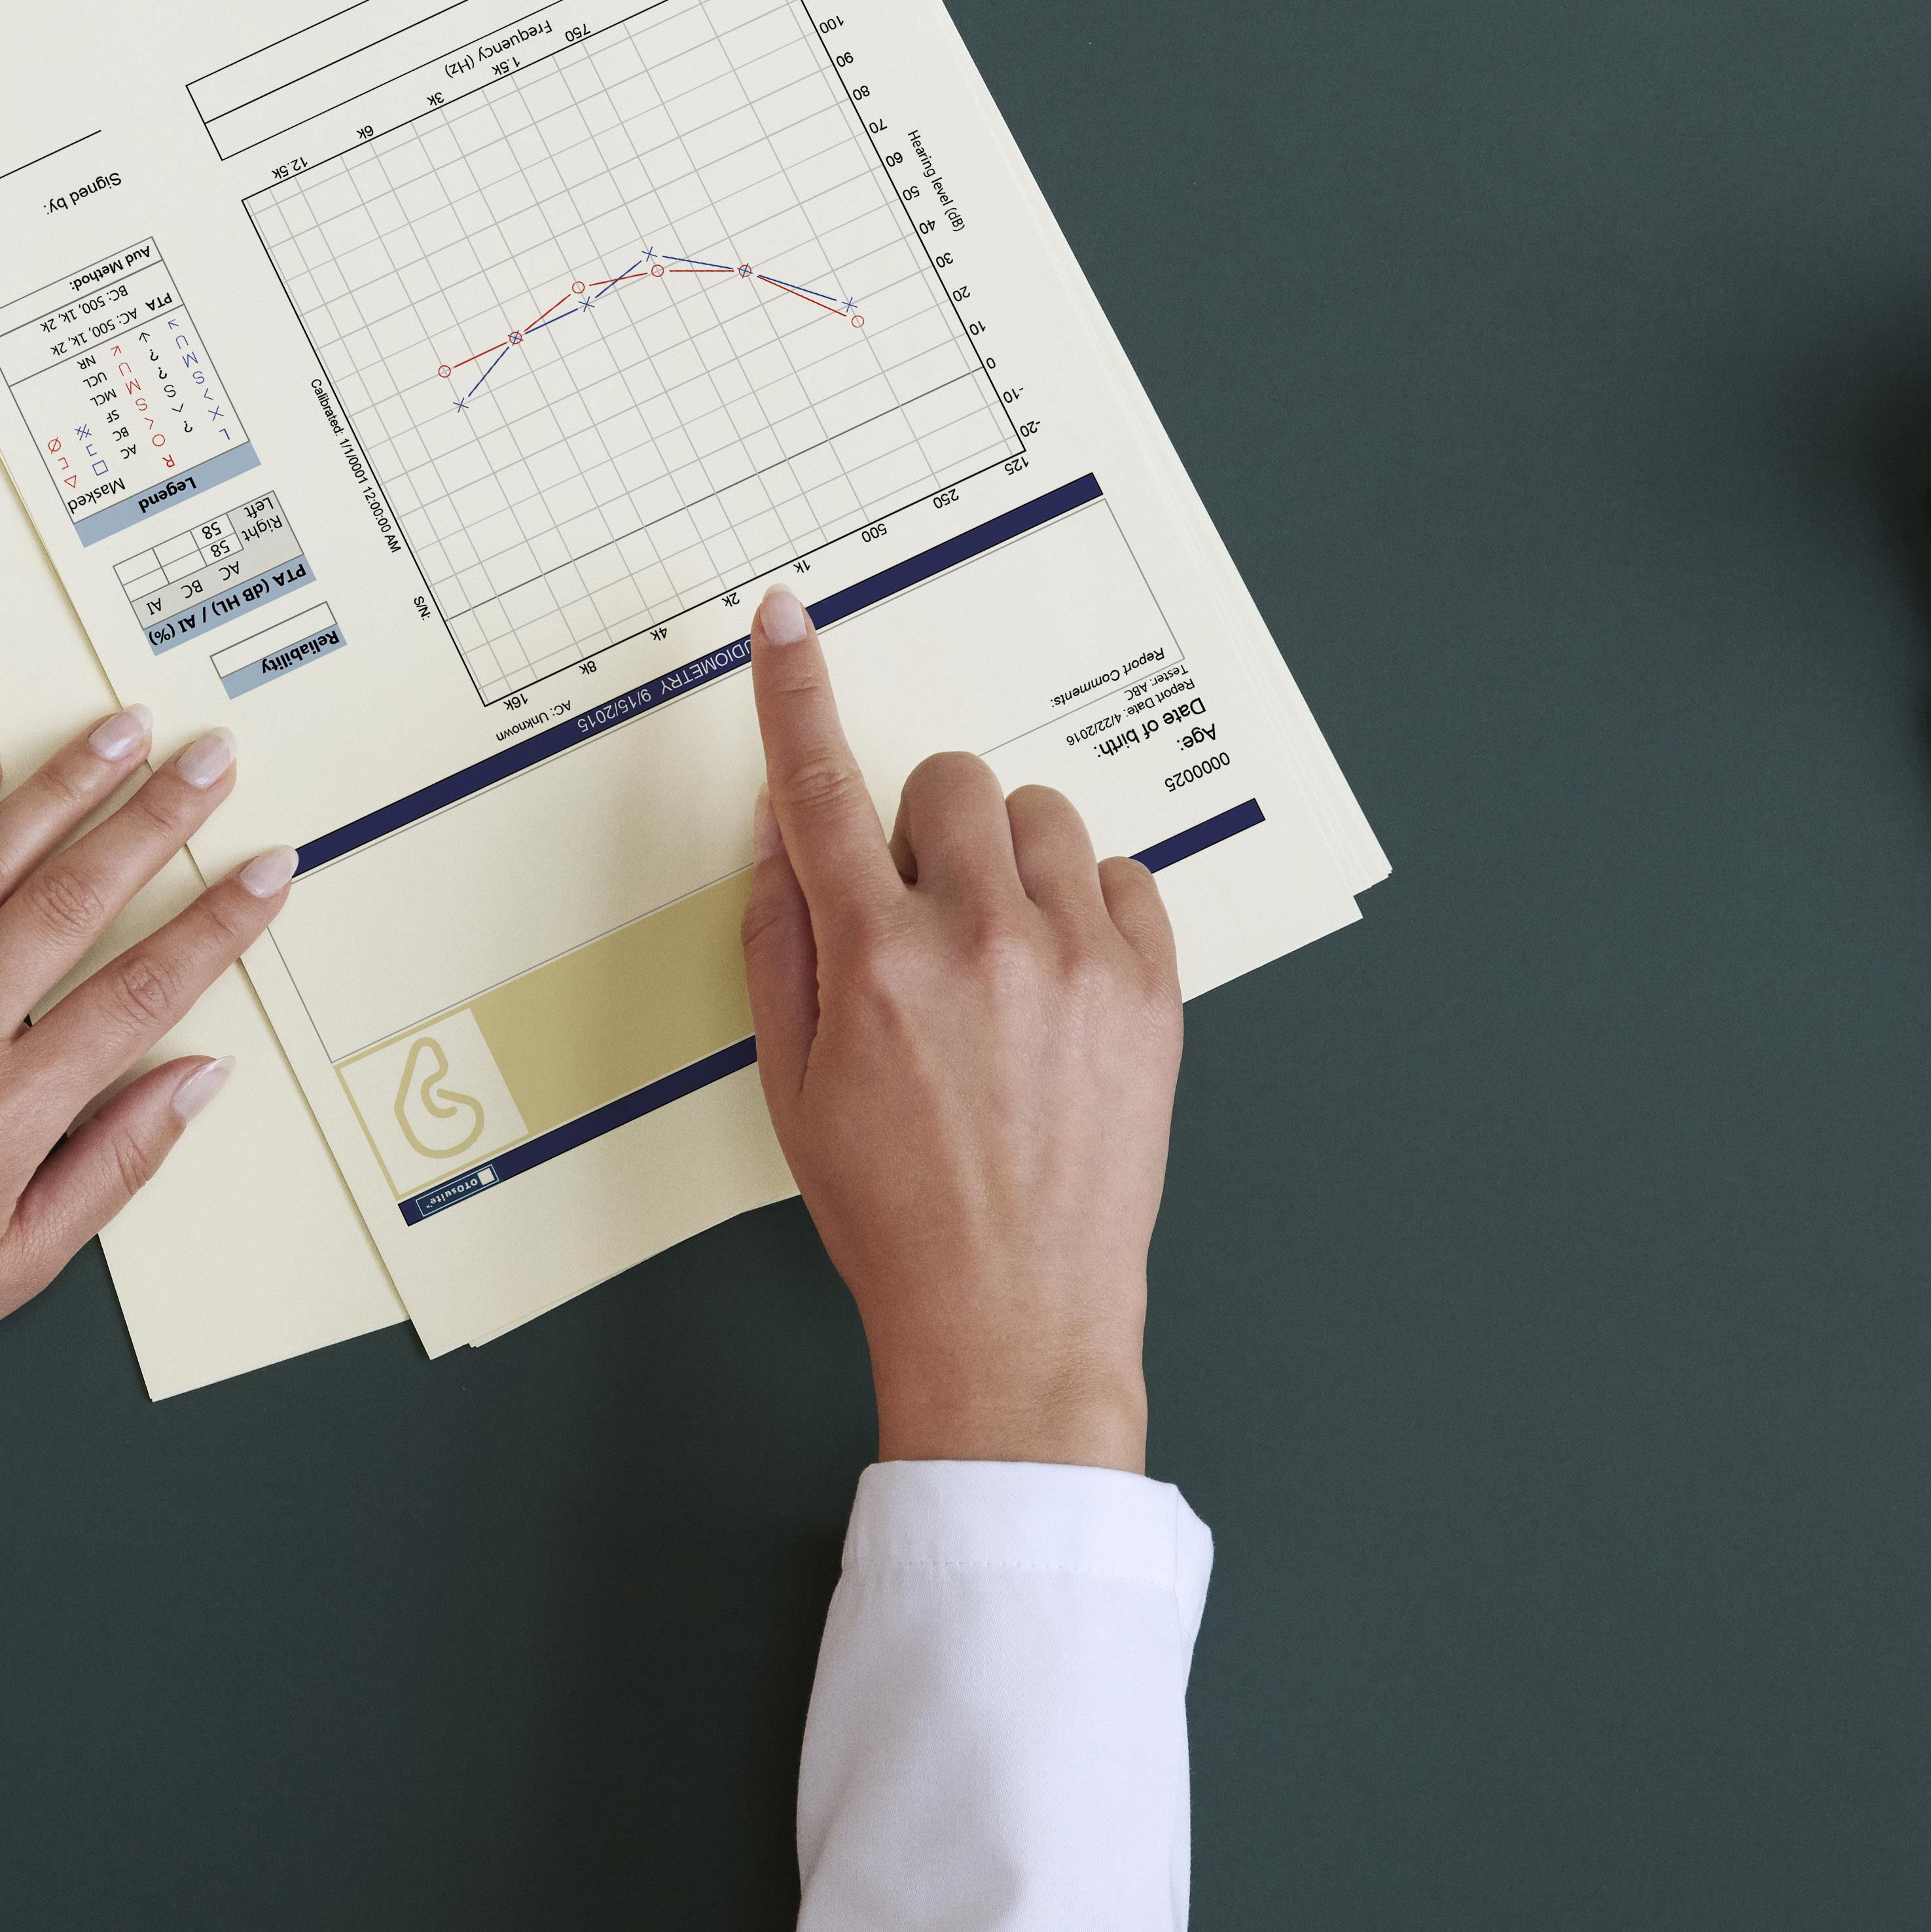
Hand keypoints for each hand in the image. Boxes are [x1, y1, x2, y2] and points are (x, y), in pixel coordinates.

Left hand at [0, 710, 293, 1439]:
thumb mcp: (16, 1266)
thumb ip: (116, 1162)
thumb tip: (197, 1077)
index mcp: (4, 1115)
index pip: (141, 989)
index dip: (217, 923)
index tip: (266, 870)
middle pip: (72, 899)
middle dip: (155, 818)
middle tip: (207, 759)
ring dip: (59, 788)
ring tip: (117, 733)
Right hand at [741, 588, 1183, 1469]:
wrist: (1011, 1311)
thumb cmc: (890, 1207)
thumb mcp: (789, 1082)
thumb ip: (780, 942)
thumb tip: (783, 834)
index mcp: (872, 962)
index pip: (820, 788)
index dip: (793, 693)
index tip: (786, 620)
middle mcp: (977, 942)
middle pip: (950, 783)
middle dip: (926, 830)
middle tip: (923, 912)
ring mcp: (1074, 963)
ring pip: (1041, 816)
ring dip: (1010, 861)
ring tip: (999, 953)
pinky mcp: (1150, 993)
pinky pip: (1124, 878)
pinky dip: (1088, 909)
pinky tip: (1059, 981)